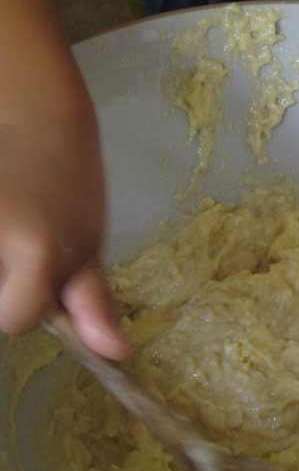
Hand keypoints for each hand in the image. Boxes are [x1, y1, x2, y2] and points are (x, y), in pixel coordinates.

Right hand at [0, 108, 128, 359]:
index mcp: (36, 250)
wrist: (36, 116)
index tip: (34, 265)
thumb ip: (91, 301)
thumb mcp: (87, 241)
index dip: (27, 299)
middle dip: (3, 279)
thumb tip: (115, 353)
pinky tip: (0, 213)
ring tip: (6, 220)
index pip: (18, 317)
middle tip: (17, 234)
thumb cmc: (68, 180)